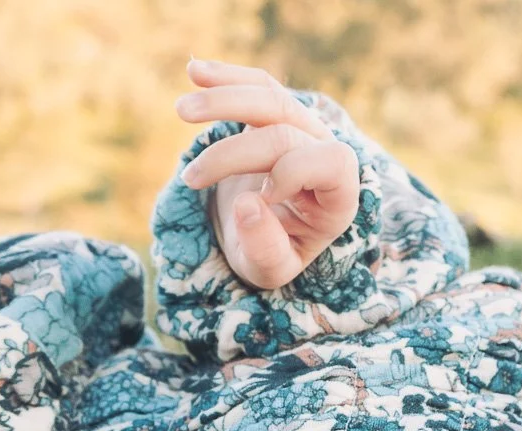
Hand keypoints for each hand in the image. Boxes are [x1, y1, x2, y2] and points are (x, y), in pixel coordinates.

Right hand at [175, 58, 361, 290]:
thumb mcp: (270, 269)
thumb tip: (247, 205)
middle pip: (285, 132)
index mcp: (339, 195)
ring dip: (225, 100)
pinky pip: (258, 85)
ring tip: (182, 111)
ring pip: (271, 97)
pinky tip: (194, 71)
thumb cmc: (271, 253)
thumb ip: (265, 247)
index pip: (330, 163)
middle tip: (190, 180)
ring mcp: (304, 127)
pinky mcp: (277, 113)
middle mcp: (327, 153)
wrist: (261, 235)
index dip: (292, 172)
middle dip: (233, 154)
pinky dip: (226, 78)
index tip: (259, 196)